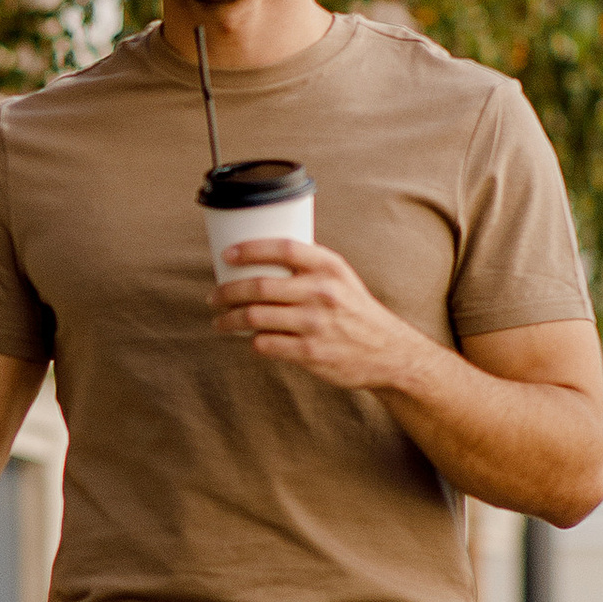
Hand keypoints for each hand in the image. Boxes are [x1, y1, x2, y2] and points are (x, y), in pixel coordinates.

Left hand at [212, 238, 426, 395]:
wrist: (388, 352)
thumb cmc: (355, 310)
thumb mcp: (340, 278)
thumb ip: (308, 265)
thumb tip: (261, 254)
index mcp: (329, 267)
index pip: (284, 248)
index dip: (250, 249)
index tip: (226, 255)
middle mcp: (323, 292)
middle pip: (260, 286)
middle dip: (227, 292)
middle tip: (214, 297)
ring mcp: (316, 324)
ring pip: (256, 318)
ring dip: (230, 320)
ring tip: (221, 321)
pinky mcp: (310, 352)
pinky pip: (266, 344)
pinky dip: (252, 342)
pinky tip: (250, 340)